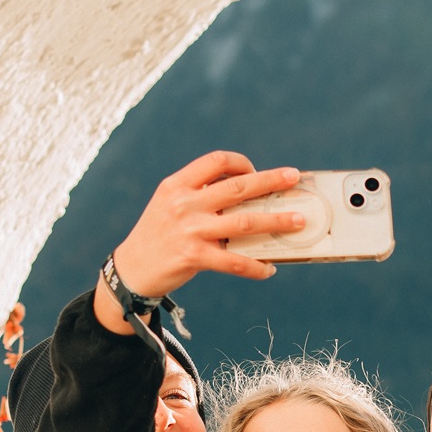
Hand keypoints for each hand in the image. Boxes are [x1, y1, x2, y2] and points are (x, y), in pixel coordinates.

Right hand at [94, 152, 304, 333]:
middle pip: (237, 187)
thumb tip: (245, 196)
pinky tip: (269, 269)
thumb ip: (199, 195)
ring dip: (276, 221)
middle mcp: (184, 204)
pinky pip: (235, 262)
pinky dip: (256, 266)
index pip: (215, 161)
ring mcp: (190, 230)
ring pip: (244, 223)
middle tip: (293, 178)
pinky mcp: (195, 257)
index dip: (240, 163)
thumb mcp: (169, 205)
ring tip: (299, 221)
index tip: (254, 171)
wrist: (132, 270)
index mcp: (178, 185)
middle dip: (270, 181)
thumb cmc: (158, 235)